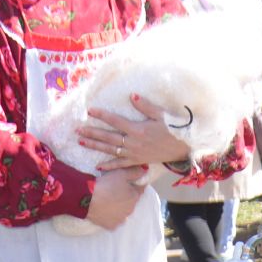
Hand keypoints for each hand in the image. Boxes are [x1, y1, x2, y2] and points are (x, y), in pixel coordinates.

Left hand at [77, 93, 192, 170]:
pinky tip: (98, 166)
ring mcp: (134, 153)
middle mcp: (133, 142)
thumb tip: (131, 96)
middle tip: (77, 130)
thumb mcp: (161, 114)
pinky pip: (121, 165)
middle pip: (108, 137)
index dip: (102, 116)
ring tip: (81, 142)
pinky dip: (109, 166)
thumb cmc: (174, 129)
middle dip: (92, 133)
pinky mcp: (138, 161)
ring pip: (111, 150)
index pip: (115, 121)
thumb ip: (145, 106)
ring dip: (95, 146)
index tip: (90, 111)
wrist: (184, 148)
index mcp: (138, 129)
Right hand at [84, 168, 144, 230]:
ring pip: (123, 212)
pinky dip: (110, 216)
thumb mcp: (121, 173)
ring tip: (108, 201)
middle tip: (115, 190)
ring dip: (119, 207)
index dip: (134, 184)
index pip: (140, 189)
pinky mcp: (111, 226)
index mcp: (134, 197)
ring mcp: (121, 219)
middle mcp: (130, 210)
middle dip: (126, 196)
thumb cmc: (106, 185)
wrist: (88, 199)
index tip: (127, 181)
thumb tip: (145, 170)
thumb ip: (135, 172)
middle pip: (131, 201)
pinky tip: (105, 211)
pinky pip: (113, 221)